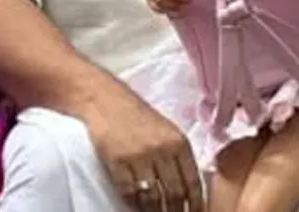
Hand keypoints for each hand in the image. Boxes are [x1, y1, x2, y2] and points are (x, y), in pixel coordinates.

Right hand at [83, 85, 203, 211]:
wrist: (103, 98)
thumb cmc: (134, 114)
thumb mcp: (165, 129)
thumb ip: (178, 155)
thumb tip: (190, 188)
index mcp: (179, 142)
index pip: (193, 183)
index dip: (196, 204)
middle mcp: (162, 149)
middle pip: (175, 194)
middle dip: (175, 211)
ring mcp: (139, 155)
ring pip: (153, 197)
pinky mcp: (117, 160)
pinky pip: (129, 192)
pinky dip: (133, 204)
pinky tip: (135, 206)